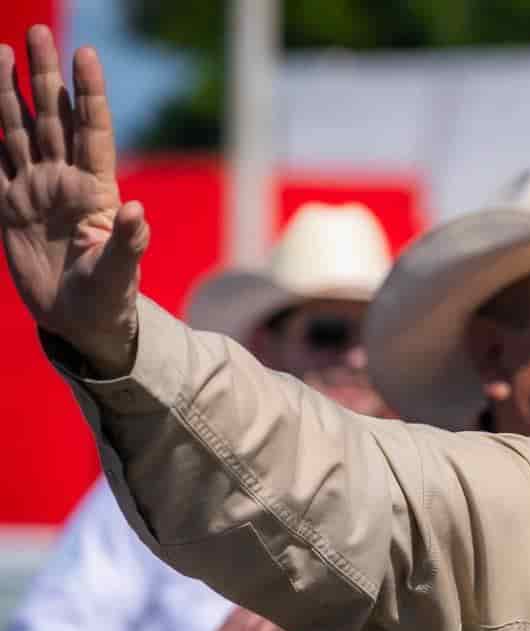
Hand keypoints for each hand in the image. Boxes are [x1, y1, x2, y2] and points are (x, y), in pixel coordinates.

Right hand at [0, 27, 144, 373]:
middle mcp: (64, 181)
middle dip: (45, 74)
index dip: (89, 94)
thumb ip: (128, 243)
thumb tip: (137, 211)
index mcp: (95, 191)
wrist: (80, 322)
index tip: (85, 54)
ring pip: (19, 129)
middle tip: (39, 30)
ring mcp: (33, 190)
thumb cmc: (109, 299)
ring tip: (3, 50)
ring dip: (10, 91)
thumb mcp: (120, 273)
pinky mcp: (7, 208)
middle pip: (53, 117)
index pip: (92, 131)